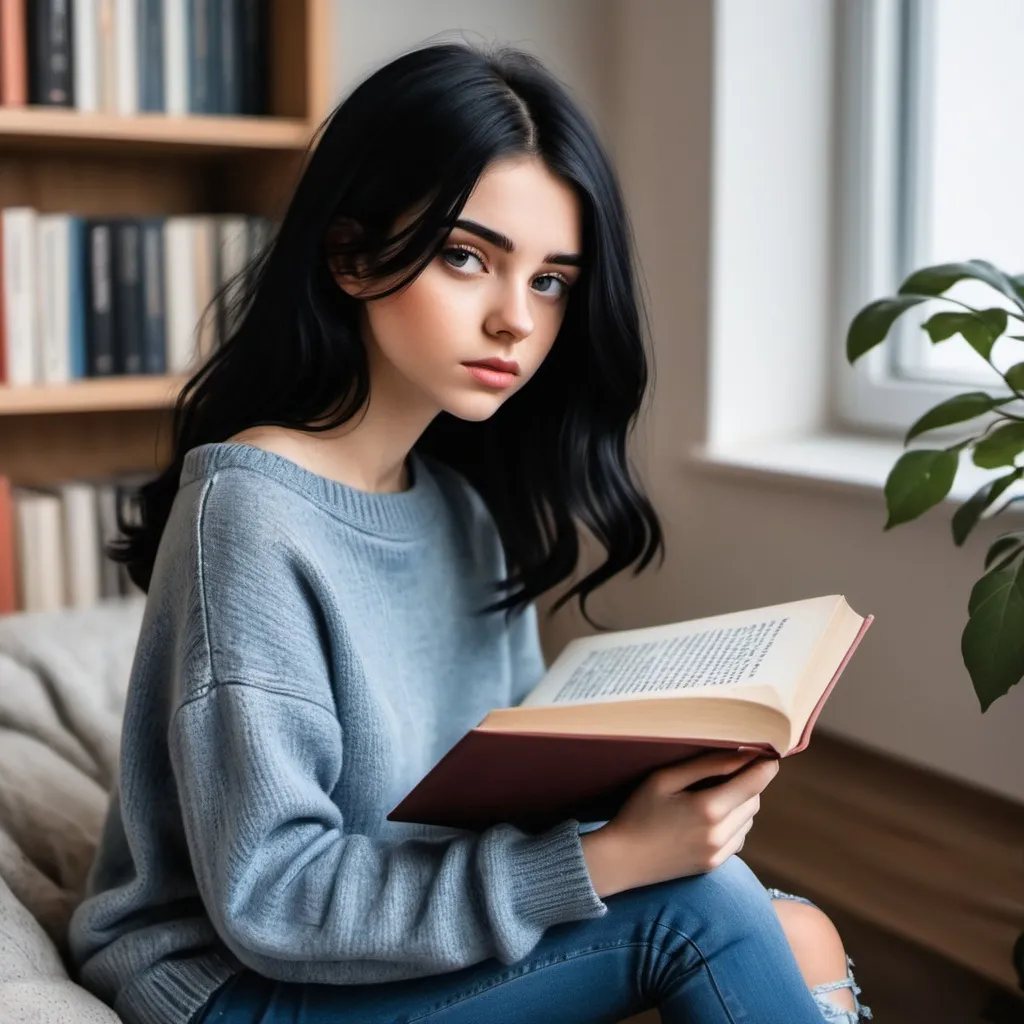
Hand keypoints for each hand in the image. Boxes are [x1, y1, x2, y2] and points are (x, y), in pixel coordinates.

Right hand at [580, 750, 779, 897]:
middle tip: (728, 769)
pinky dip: (733, 823)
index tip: (768, 753)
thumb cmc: (638, 812)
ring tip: (713, 793)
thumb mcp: (665, 779)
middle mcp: (719, 834)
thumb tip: (742, 755)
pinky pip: (738, 838)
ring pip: (749, 820)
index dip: (765, 766)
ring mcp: (718, 853)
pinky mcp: (714, 865)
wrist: (622, 859)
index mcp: (708, 809)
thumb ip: (706, 766)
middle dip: (749, 782)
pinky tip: (708, 818)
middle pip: (754, 800)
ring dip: (742, 803)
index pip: (755, 783)